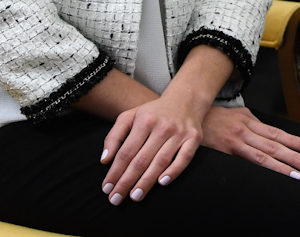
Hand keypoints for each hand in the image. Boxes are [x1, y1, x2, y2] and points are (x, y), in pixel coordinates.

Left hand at [99, 85, 207, 205]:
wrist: (185, 99)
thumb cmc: (153, 112)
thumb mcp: (130, 116)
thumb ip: (114, 136)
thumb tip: (104, 161)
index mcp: (144, 121)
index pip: (126, 152)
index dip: (115, 172)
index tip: (106, 188)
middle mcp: (162, 127)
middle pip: (141, 159)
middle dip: (126, 182)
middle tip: (116, 199)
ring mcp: (179, 133)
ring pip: (161, 161)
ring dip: (147, 181)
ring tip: (135, 196)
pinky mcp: (194, 138)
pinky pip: (184, 158)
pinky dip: (174, 171)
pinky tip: (162, 183)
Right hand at [201, 105, 299, 179]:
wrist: (190, 120)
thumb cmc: (216, 118)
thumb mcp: (238, 115)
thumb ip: (254, 124)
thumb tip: (270, 134)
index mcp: (249, 121)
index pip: (276, 133)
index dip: (293, 141)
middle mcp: (244, 131)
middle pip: (273, 146)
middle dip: (293, 156)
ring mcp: (234, 143)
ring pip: (262, 157)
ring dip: (281, 167)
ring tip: (296, 175)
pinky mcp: (224, 154)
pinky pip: (244, 164)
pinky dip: (259, 171)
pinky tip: (270, 178)